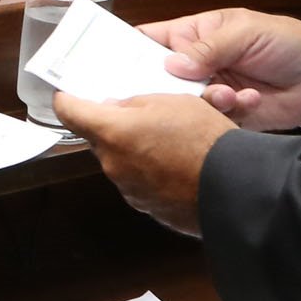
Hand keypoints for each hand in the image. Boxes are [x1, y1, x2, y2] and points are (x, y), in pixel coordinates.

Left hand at [50, 89, 229, 235]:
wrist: (234, 189)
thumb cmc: (204, 141)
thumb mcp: (171, 101)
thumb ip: (135, 103)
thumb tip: (116, 109)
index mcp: (112, 132)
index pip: (69, 112)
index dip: (66, 99)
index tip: (67, 94)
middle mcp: (113, 164)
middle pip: (99, 138)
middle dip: (114, 125)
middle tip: (141, 113)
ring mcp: (129, 189)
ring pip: (122, 160)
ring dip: (137, 148)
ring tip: (172, 139)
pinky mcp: (147, 207)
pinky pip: (141, 181)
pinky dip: (153, 170)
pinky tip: (179, 162)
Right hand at [131, 9, 300, 131]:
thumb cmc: (285, 42)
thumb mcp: (246, 32)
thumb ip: (208, 48)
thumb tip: (171, 65)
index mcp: (191, 35)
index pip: (147, 40)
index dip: (126, 53)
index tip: (112, 68)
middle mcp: (193, 65)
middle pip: (157, 79)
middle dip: (164, 88)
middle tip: (176, 92)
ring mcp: (207, 92)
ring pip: (182, 104)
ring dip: (204, 100)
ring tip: (229, 94)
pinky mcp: (223, 116)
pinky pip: (209, 120)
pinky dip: (227, 112)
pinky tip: (249, 101)